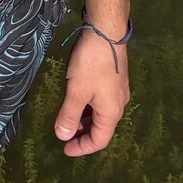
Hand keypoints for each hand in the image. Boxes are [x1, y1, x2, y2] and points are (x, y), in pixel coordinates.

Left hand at [53, 28, 129, 156]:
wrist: (107, 32)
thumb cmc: (92, 64)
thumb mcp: (76, 91)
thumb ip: (69, 115)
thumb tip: (63, 137)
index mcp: (111, 112)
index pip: (99, 140)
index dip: (82, 148)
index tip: (64, 150)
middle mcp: (119, 105)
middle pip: (101, 128)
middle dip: (82, 134)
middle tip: (63, 134)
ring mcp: (118, 91)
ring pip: (100, 114)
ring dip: (84, 119)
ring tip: (66, 118)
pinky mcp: (114, 79)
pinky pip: (101, 101)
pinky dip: (88, 107)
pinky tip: (76, 99)